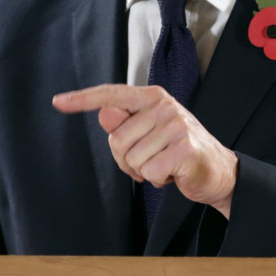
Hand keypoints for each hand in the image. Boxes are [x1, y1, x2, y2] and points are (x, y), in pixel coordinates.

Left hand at [51, 84, 238, 217]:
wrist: (217, 170)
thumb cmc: (177, 151)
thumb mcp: (148, 134)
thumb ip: (124, 124)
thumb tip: (104, 114)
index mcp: (152, 98)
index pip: (112, 94)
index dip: (83, 99)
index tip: (58, 102)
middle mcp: (164, 106)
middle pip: (117, 140)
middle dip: (128, 159)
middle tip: (151, 159)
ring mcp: (176, 126)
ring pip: (132, 159)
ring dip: (145, 171)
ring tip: (164, 165)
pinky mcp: (185, 149)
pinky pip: (149, 172)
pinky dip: (158, 180)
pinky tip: (173, 173)